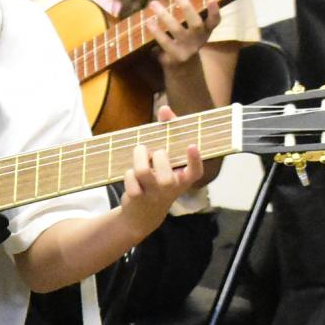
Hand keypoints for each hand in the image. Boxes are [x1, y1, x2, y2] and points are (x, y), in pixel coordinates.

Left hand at [114, 110, 204, 236]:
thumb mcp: (167, 163)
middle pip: (164, 167)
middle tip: (153, 152)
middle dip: (157, 154)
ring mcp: (154, 194)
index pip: (195, 172)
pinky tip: (132, 176)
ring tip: (140, 151)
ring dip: (139, 156)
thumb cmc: (158, 178)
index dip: (195, 159)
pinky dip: (128, 173)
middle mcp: (171, 188)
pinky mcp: (137, 198)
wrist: (143, 214)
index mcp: (183, 180)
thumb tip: (164, 109)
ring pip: (142, 171)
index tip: (192, 145)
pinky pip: (130, 177)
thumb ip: (168, 134)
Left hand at [146, 0, 220, 71]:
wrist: (181, 66)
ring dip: (165, 16)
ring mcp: (187, 49)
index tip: (212, 0)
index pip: (215, 21)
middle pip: (196, 24)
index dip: (214, 11)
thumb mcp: (182, 18)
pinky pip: (165, 43)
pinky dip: (157, 32)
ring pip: (177, 31)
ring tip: (153, 3)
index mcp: (205, 29)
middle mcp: (199, 39)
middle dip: (187, 7)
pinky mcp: (174, 57)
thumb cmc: (181, 34)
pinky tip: (149, 23)